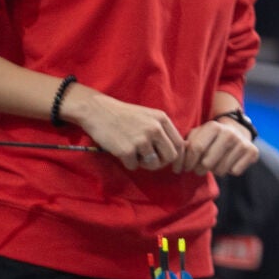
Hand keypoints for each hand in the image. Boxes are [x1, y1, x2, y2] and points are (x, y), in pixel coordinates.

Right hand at [64, 86, 185, 171]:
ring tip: (134, 154)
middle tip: (149, 160)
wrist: (98, 111)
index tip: (169, 162)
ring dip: (144, 163)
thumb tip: (176, 152)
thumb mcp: (149, 116)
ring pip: (153, 164)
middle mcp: (155, 129)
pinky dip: (128, 163)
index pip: (179, 144)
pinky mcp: (127, 150)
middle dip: (161, 162)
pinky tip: (121, 152)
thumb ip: (162, 130)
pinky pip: (134, 166)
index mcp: (162, 119)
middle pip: (170, 156)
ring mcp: (141, 140)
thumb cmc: (124, 115)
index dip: (176, 156)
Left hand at [175, 117, 258, 176]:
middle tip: (200, 167)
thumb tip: (176, 163)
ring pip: (221, 170)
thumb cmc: (211, 138)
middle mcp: (229, 133)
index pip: (195, 149)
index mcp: (213, 126)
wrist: (238, 131)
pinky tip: (230, 162)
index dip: (187, 162)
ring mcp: (242, 142)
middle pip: (207, 162)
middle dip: (200, 169)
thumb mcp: (197, 136)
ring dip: (215, 170)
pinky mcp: (252, 151)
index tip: (183, 168)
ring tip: (216, 163)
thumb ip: (184, 146)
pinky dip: (231, 171)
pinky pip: (235, 171)